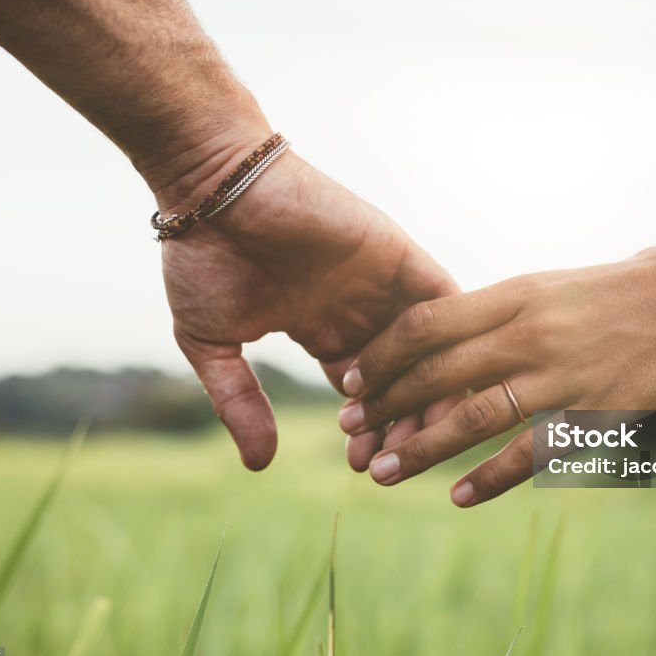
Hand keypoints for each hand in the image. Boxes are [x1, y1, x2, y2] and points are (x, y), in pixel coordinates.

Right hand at [156, 136, 457, 469]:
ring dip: (428, 392)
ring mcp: (381, 282)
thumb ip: (239, 400)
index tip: (364, 467)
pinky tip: (451, 382)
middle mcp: (359, 310)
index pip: (363, 393)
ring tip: (419, 437)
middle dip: (400, 424)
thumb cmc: (203, 256)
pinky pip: (441, 300)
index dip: (368, 431)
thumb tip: (260, 466)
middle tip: (396, 463)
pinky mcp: (398, 254)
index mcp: (321, 329)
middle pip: (402, 378)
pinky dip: (450, 338)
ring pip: (427, 348)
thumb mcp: (213, 343)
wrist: (211, 187)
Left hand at [338, 248, 655, 505]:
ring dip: (422, 448)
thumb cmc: (622, 288)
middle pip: (435, 373)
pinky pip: (531, 454)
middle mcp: (528, 332)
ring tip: (384, 472)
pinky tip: (460, 498)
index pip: (424, 324)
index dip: (379, 355)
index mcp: (513, 294)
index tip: (350, 378)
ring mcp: (561, 374)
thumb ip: (496, 314)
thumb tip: (442, 341)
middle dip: (383, 404)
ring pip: (472, 417)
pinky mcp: (595, 412)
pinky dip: (490, 479)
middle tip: (349, 431)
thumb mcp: (548, 286)